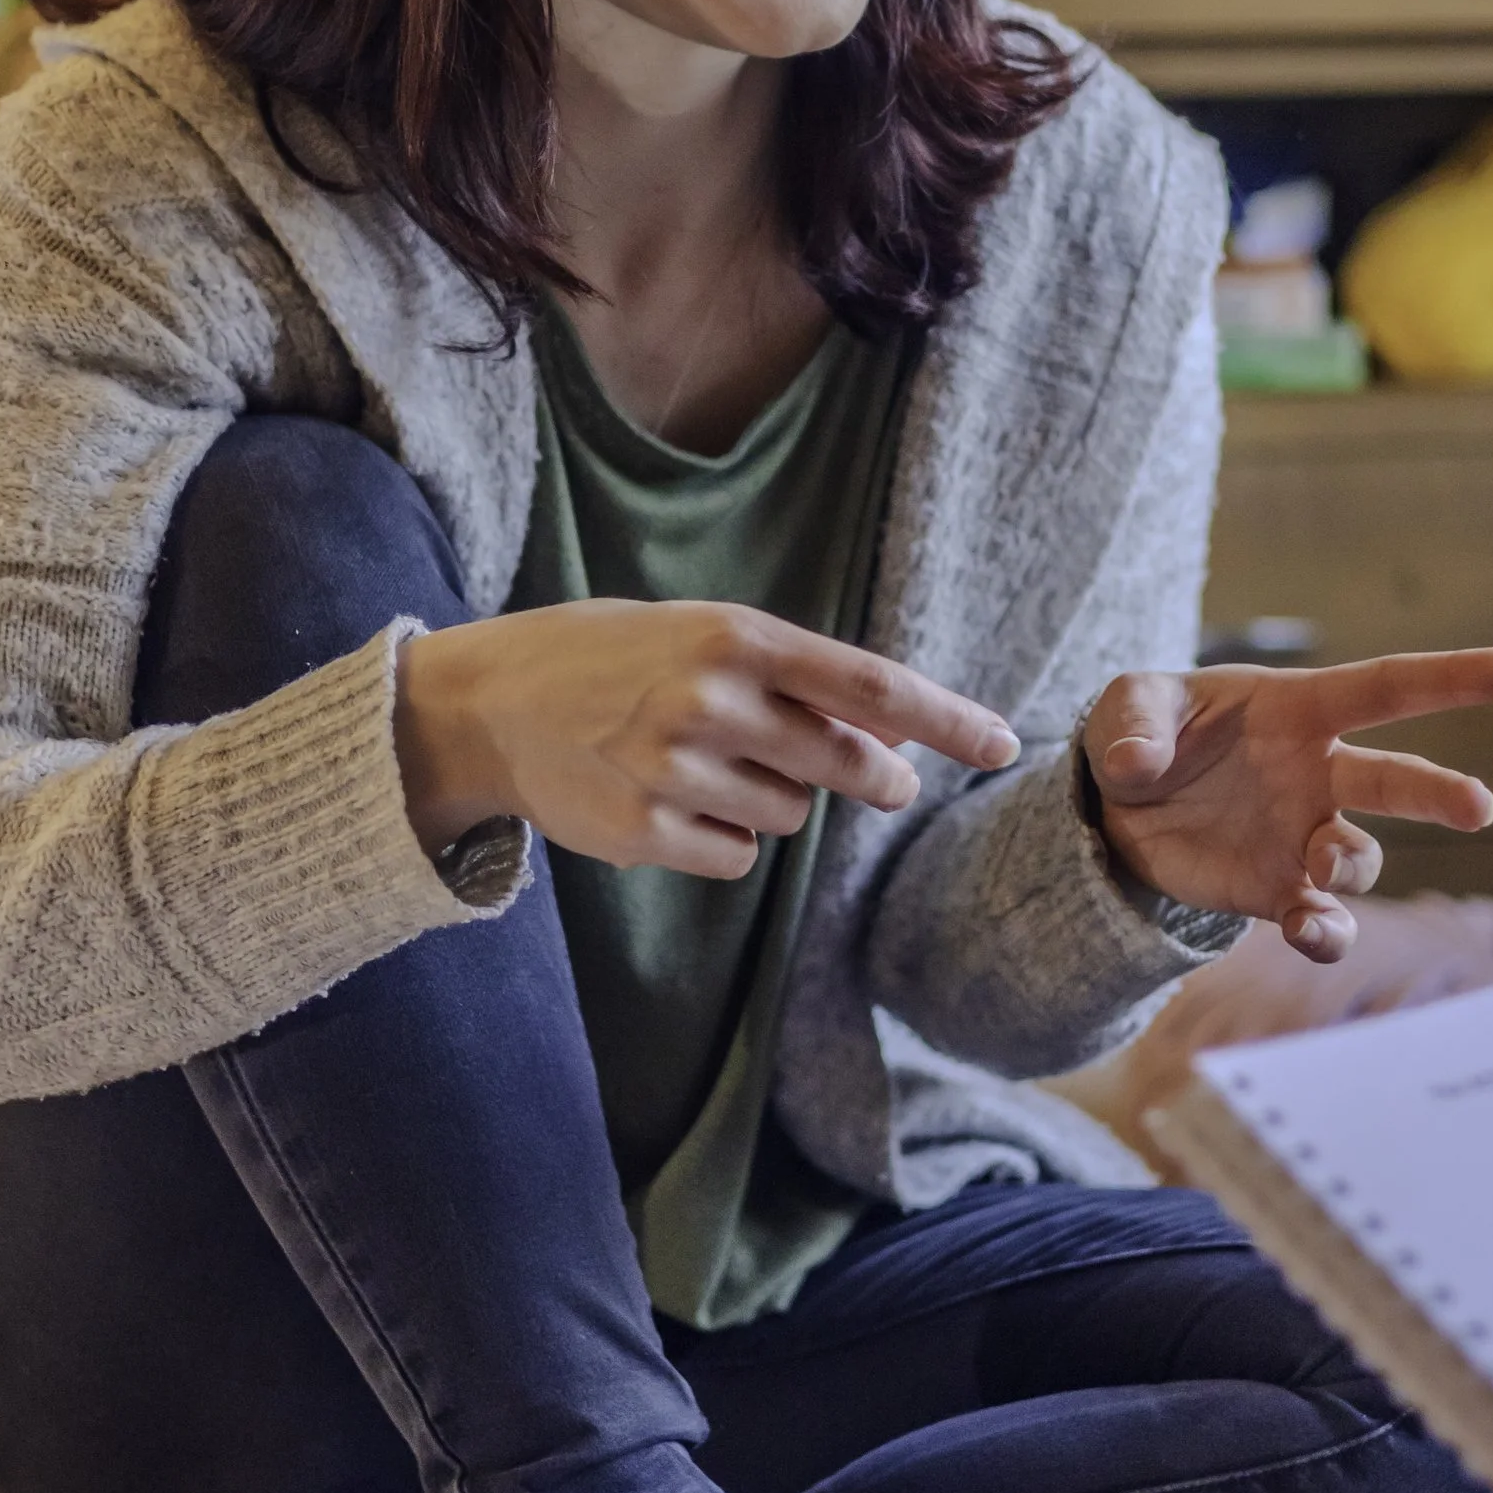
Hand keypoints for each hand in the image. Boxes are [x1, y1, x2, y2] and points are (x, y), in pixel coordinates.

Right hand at [394, 598, 1017, 877]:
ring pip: (790, 816)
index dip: (946, 717)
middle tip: (881, 779)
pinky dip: (723, 839)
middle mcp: (709, 700)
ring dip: (775, 800)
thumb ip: (794, 678)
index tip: (1003, 742)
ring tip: (707, 764)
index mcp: (733, 636)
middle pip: (847, 763)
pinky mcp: (645, 831)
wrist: (488, 703)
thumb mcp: (702, 635)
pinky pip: (737, 857)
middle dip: (876, 777)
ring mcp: (674, 770)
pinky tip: (673, 803)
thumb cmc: (612, 659)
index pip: (869, 684)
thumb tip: (895, 730)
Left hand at [1081, 649, 1492, 959]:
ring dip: (1353, 863)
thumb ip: (1134, 722)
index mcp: (1298, 709)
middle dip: (1438, 793)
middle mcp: (1318, 773)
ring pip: (1360, 857)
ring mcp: (1304, 836)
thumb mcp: (1129, 703)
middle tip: (1477, 809)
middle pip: (1396, 778)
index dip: (1452, 678)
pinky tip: (1310, 933)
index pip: (1387, 688)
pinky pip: (1322, 921)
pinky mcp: (1278, 891)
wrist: (1116, 807)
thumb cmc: (1143, 732)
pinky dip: (1326, 934)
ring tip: (1324, 865)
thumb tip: (1136, 765)